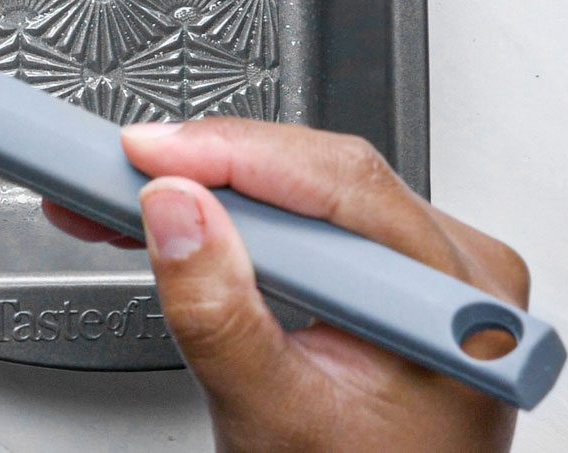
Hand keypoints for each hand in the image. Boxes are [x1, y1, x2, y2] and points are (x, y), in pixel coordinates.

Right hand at [46, 118, 529, 452]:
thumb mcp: (271, 414)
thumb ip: (219, 313)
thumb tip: (175, 208)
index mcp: (452, 304)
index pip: (338, 182)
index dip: (230, 153)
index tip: (144, 154)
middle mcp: (453, 273)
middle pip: (316, 176)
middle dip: (204, 171)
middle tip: (114, 173)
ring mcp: (423, 274)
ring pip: (301, 194)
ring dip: (208, 194)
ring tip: (125, 201)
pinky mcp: (387, 278)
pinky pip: (304, 221)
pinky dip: (232, 222)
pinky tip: (175, 219)